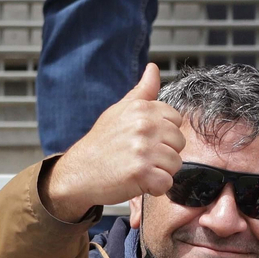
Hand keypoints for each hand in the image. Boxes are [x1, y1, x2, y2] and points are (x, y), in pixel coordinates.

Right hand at [42, 63, 185, 220]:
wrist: (79, 171)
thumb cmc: (101, 143)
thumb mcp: (119, 111)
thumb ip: (142, 91)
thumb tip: (153, 69)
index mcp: (141, 109)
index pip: (176, 120)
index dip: (164, 134)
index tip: (146, 140)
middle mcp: (144, 126)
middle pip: (179, 143)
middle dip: (164, 154)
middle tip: (141, 157)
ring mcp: (143, 150)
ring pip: (175, 164)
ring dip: (160, 172)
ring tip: (138, 169)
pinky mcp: (141, 173)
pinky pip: (166, 183)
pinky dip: (154, 188)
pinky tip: (138, 181)